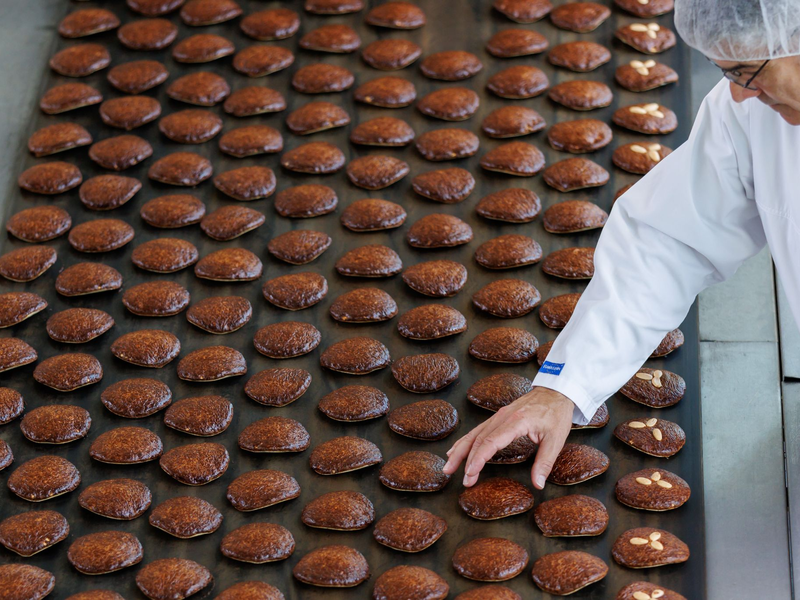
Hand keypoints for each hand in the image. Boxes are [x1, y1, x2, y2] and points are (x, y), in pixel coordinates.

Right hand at [443, 387, 574, 489]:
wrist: (555, 392)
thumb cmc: (556, 414)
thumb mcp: (556, 439)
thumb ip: (545, 462)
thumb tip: (538, 484)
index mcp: (516, 421)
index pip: (491, 442)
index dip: (478, 459)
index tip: (470, 473)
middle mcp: (502, 417)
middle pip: (478, 439)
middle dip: (466, 460)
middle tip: (462, 479)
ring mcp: (498, 416)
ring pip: (474, 433)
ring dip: (460, 450)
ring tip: (449, 466)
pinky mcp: (498, 417)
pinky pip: (478, 430)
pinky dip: (465, 441)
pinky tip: (456, 450)